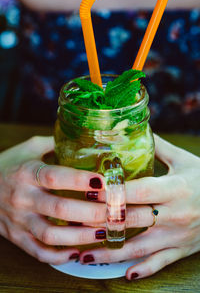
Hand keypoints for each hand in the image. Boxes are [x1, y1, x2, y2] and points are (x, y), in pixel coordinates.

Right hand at [0, 136, 105, 264]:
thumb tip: (86, 139)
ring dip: (80, 237)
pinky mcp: (16, 236)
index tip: (104, 181)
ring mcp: (18, 220)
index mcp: (26, 172)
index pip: (54, 177)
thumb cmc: (10, 165)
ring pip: (51, 235)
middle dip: (91, 212)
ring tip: (104, 233)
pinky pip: (38, 251)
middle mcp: (22, 197)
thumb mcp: (30, 148)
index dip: (79, 180)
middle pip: (59, 209)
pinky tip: (77, 252)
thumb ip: (55, 144)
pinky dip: (58, 256)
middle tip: (115, 212)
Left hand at [81, 134, 199, 279]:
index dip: (114, 192)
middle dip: (103, 222)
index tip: (89, 191)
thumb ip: (158, 147)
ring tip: (84, 256)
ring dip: (112, 253)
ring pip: (141, 247)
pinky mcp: (181, 249)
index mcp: (176, 189)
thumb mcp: (184, 160)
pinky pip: (160, 263)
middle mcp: (175, 214)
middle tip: (74, 223)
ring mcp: (178, 236)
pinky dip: (143, 269)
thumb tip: (132, 131)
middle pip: (134, 220)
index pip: (139, 191)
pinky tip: (124, 274)